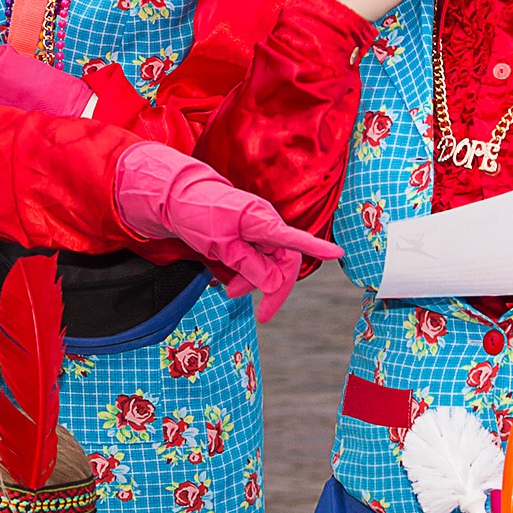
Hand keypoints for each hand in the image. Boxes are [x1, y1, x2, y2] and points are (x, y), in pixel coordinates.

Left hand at [112, 142, 340, 322]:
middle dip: (274, 288)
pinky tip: (231, 283)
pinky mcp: (248, 232)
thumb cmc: (197, 214)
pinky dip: (247, 272)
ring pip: (269, 261)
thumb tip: (273, 282)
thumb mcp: (220, 245)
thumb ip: (248, 264)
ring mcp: (257, 227)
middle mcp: (264, 222)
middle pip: (284, 260)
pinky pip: (257, 256)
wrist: (174, 197)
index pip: (293, 238)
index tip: (338, 254)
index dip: (316, 248)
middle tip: (262, 315)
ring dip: (255, 282)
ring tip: (230, 293)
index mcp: (260, 220)